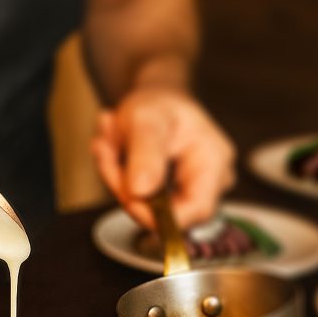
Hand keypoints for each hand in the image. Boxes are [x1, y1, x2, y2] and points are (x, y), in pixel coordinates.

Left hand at [91, 87, 234, 228]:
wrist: (152, 101)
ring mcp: (189, 190)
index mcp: (214, 161)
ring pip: (147, 208)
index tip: (128, 199)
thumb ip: (145, 154)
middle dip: (126, 186)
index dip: (161, 215)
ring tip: (106, 142)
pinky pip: (138, 201)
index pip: (197, 210)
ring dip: (117, 179)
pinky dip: (118, 179)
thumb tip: (141, 192)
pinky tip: (111, 150)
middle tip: (103, 149)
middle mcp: (209, 181)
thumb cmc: (157, 104)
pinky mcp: (167, 196)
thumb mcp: (147, 119)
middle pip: (167, 211)